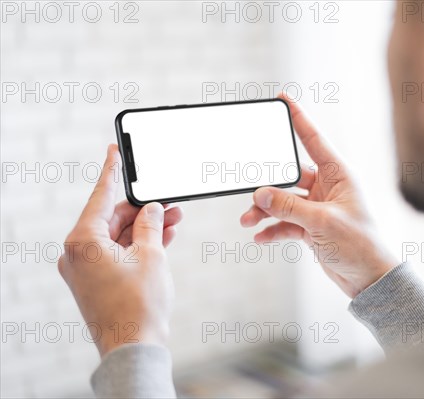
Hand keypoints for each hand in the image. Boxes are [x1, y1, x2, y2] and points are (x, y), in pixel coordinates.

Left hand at [58, 144, 182, 355]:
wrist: (133, 346)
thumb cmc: (139, 305)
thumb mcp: (152, 255)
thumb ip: (152, 225)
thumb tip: (152, 209)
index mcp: (82, 241)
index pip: (100, 196)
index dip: (113, 172)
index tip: (115, 151)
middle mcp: (77, 253)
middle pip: (112, 218)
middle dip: (143, 209)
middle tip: (168, 201)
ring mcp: (85, 269)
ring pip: (117, 236)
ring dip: (145, 228)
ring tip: (174, 219)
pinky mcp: (96, 280)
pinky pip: (117, 253)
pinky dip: (138, 245)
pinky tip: (163, 236)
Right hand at [240, 94, 397, 297]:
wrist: (368, 279)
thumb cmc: (359, 245)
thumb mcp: (322, 223)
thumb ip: (289, 207)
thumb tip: (261, 194)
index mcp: (339, 175)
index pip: (314, 139)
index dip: (297, 118)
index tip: (282, 98)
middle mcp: (328, 187)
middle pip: (289, 176)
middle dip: (267, 185)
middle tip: (249, 190)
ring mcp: (318, 207)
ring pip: (283, 201)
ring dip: (265, 211)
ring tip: (248, 221)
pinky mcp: (311, 226)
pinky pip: (285, 222)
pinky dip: (273, 228)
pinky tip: (261, 237)